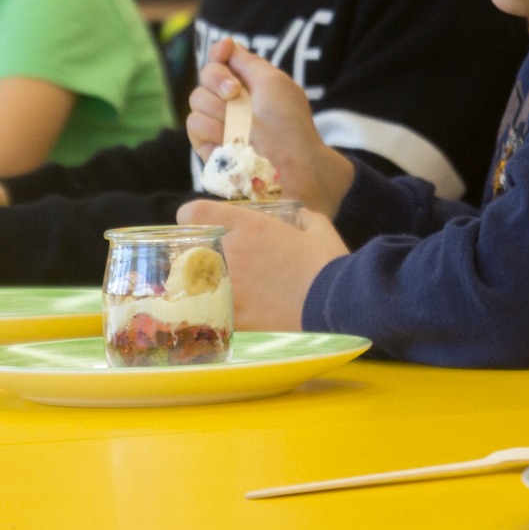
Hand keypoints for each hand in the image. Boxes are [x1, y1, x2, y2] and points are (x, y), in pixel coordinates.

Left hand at [176, 199, 347, 330]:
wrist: (338, 302)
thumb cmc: (330, 263)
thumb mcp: (318, 228)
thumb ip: (303, 218)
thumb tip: (299, 217)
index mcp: (248, 226)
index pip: (194, 213)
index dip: (190, 217)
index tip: (198, 225)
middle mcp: (231, 252)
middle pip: (192, 251)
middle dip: (202, 257)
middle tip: (219, 264)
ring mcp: (230, 286)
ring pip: (197, 284)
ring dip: (207, 286)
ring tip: (224, 293)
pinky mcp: (236, 316)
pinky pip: (213, 312)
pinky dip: (218, 313)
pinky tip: (231, 316)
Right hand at [187, 39, 355, 215]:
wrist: (288, 160)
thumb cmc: (287, 120)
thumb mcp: (272, 80)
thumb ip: (246, 60)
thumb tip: (225, 44)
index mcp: (250, 84)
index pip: (223, 59)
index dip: (220, 54)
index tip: (225, 53)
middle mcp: (232, 102)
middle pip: (206, 74)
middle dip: (218, 79)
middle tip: (234, 93)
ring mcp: (219, 124)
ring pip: (196, 99)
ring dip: (219, 109)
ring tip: (241, 126)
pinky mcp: (208, 146)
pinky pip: (194, 124)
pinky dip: (213, 129)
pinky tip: (230, 139)